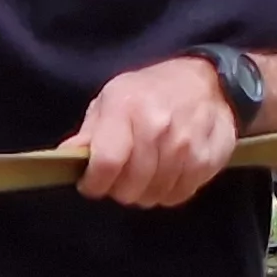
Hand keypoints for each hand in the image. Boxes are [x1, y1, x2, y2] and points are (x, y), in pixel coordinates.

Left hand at [63, 55, 240, 207]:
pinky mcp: (209, 159)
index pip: (107, 163)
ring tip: (144, 176)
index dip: (94, 183)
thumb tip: (67, 157)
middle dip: (119, 189)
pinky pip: (180, 194)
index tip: (91, 184)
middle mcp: (158, 127)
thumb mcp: (111, 99)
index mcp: (127, 108)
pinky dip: (169, 192)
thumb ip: (90, 132)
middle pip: (131, 186)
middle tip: (121, 178)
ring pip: (155, 195)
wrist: (207, 81)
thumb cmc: (150, 91)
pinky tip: (166, 176)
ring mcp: (187, 145)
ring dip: (145, 192)